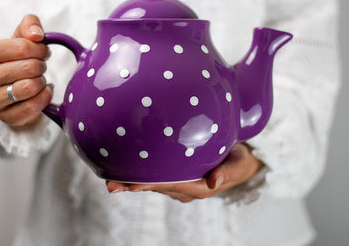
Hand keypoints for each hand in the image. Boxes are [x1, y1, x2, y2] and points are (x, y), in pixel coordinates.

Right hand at [0, 14, 51, 129]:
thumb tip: (37, 35)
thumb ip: (31, 24)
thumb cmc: (20, 59)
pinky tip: (42, 92)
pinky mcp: (6, 116)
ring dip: (42, 82)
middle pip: (29, 67)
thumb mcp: (24, 36)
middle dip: (42, 66)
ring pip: (30, 87)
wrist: (16, 88)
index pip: (23, 47)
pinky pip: (32, 107)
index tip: (42, 52)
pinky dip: (44, 98)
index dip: (40, 49)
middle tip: (40, 67)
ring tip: (39, 79)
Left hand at [106, 143, 263, 202]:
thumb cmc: (238, 160)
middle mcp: (185, 188)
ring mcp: (178, 183)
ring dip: (131, 180)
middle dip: (133, 185)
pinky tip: (123, 164)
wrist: (238, 161)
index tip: (133, 184)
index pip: (171, 185)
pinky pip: (155, 174)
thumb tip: (214, 181)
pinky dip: (140, 170)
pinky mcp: (175, 175)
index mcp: (199, 187)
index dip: (151, 184)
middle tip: (111, 184)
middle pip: (156, 186)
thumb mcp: (238, 164)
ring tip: (109, 178)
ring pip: (152, 181)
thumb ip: (227, 172)